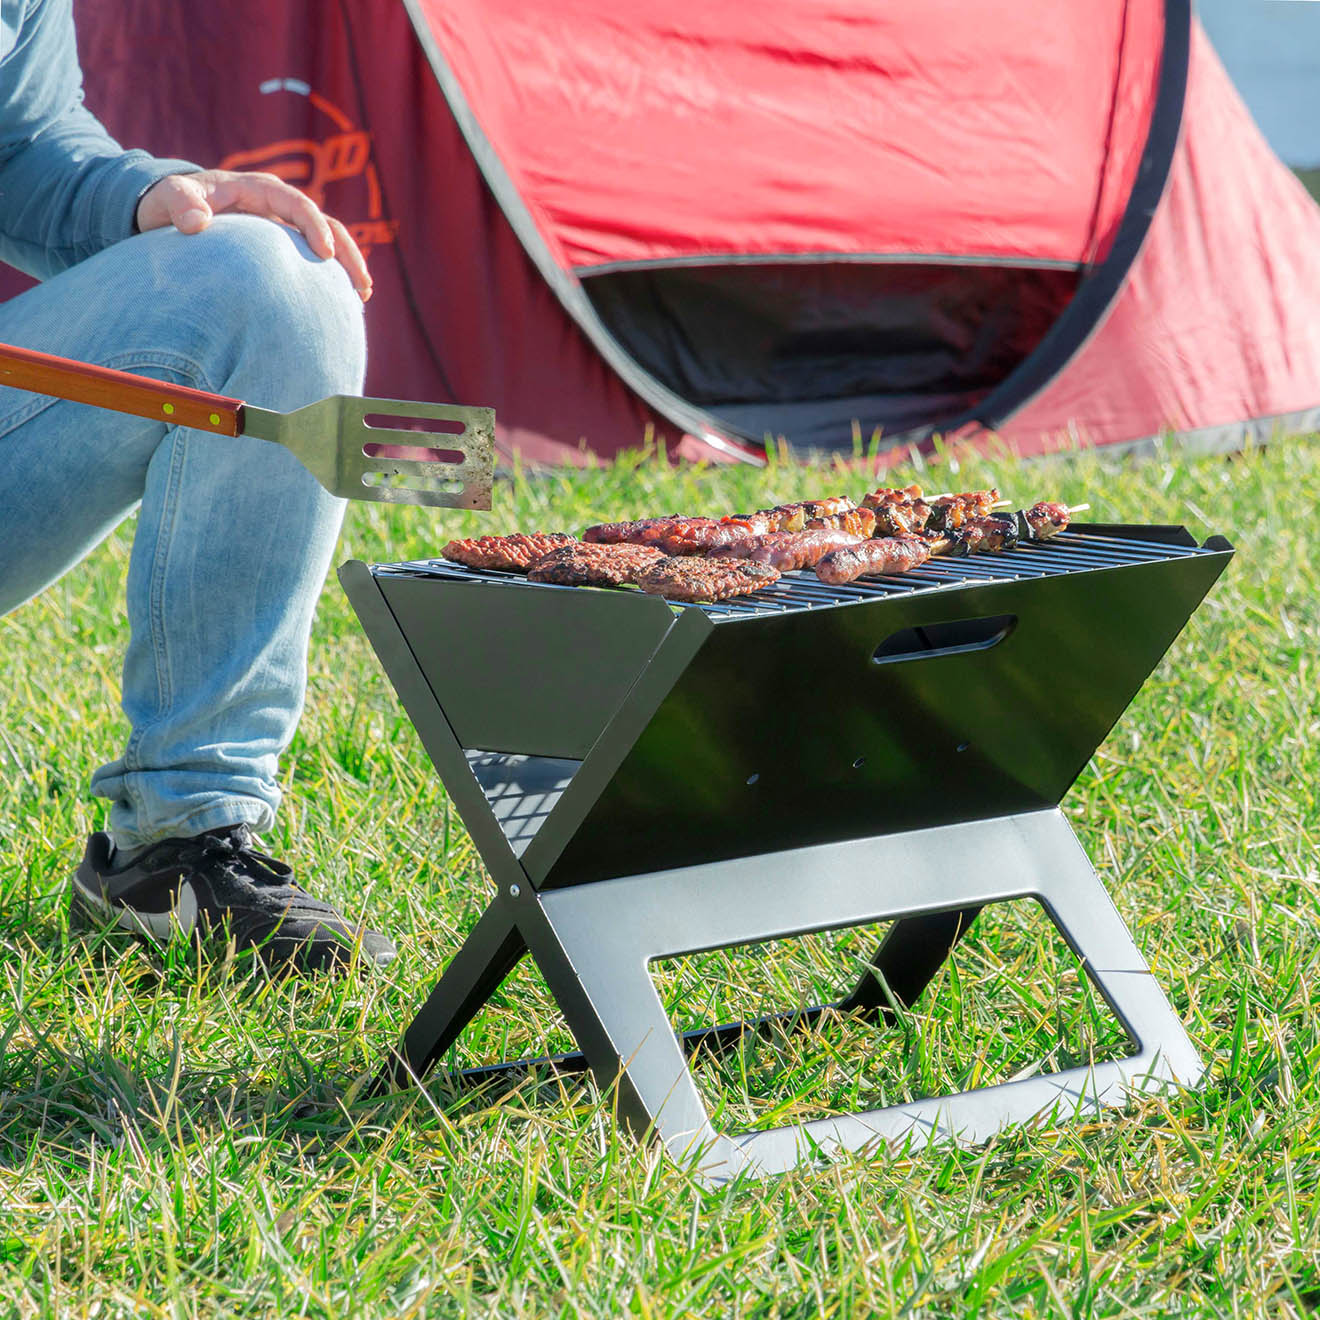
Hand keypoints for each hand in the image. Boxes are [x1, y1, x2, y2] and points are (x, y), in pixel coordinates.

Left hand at [135, 169, 372, 301]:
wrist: (172, 213)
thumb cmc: (171, 203)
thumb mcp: (168, 198)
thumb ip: (180, 204)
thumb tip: (197, 222)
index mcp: (260, 190)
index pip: (297, 204)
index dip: (315, 226)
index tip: (326, 253)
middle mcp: (280, 208)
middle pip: (327, 224)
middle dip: (348, 252)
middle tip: (362, 283)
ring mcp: (285, 229)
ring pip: (329, 243)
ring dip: (348, 267)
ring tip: (362, 296)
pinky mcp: (285, 249)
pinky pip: (314, 262)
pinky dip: (331, 279)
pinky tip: (343, 304)